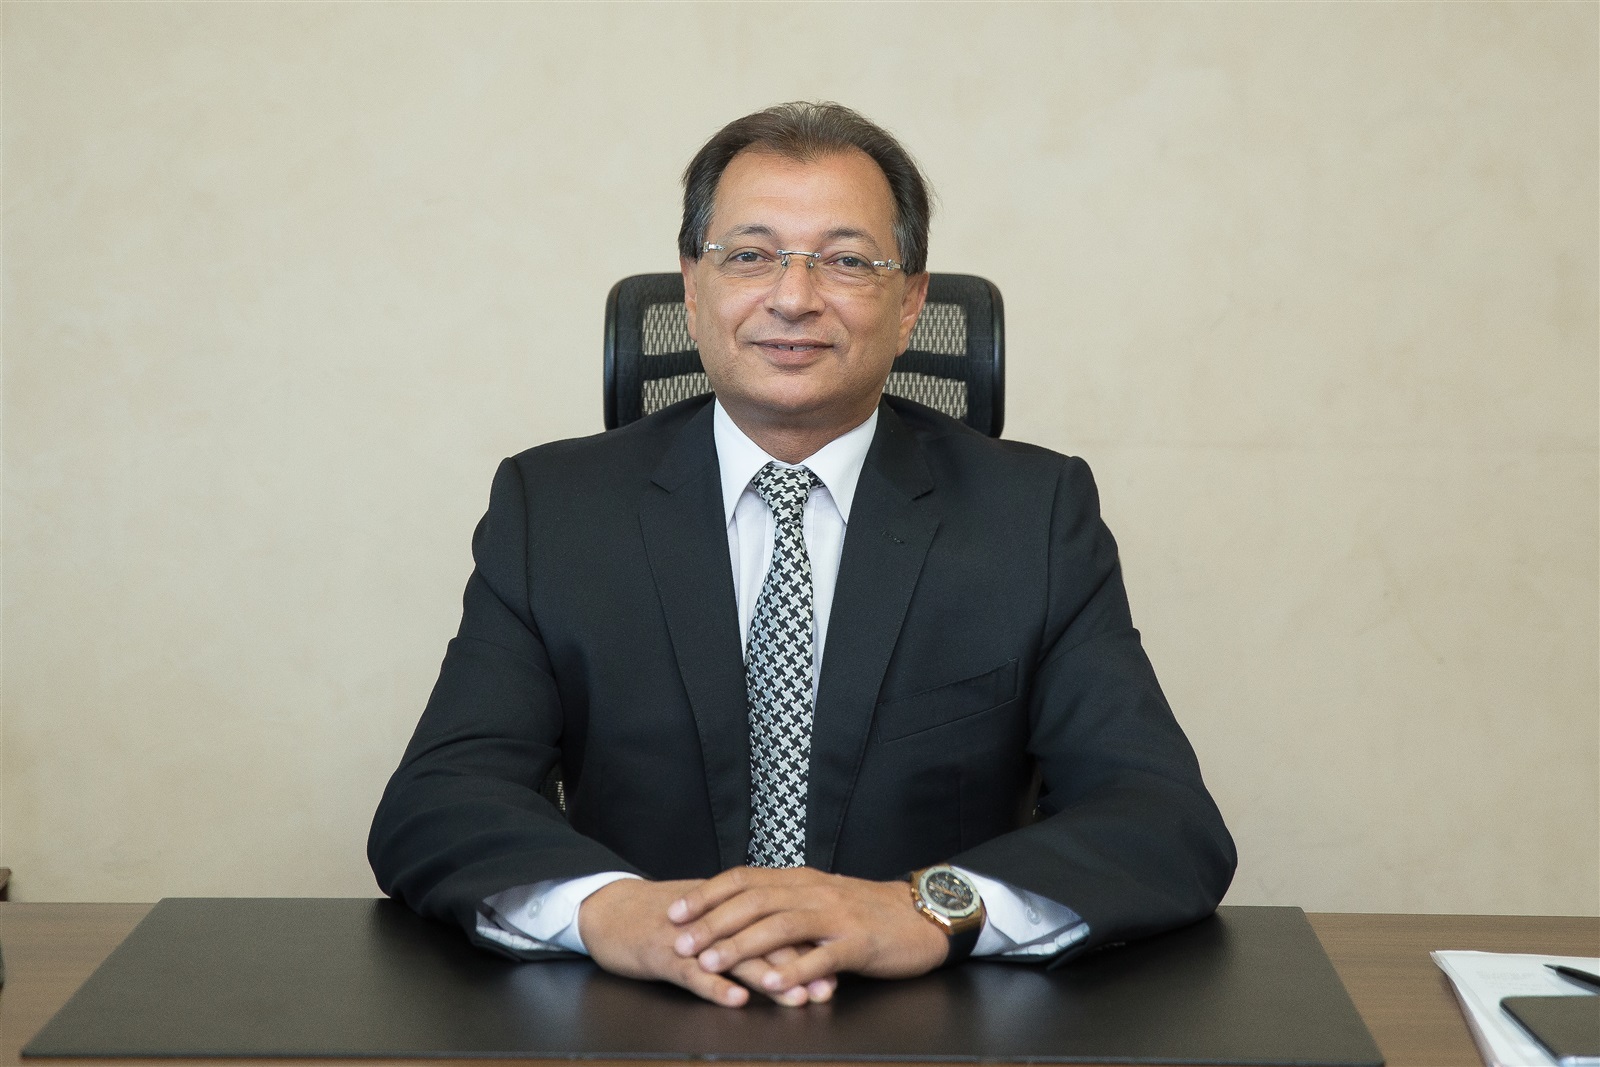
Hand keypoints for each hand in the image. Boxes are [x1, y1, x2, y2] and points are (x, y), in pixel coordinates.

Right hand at [578, 878, 828, 1006]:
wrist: (610, 910)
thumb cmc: (663, 917)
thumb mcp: (709, 917)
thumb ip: (746, 927)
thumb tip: (793, 943)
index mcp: (731, 909)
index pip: (779, 922)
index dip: (811, 943)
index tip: (841, 963)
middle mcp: (716, 920)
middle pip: (766, 941)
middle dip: (801, 965)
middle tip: (829, 986)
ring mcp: (690, 938)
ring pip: (736, 958)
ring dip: (769, 979)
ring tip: (797, 997)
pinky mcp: (663, 955)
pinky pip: (692, 974)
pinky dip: (715, 987)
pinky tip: (736, 1000)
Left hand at [667, 866, 949, 996]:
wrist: (923, 915)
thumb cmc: (867, 912)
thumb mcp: (821, 898)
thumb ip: (784, 903)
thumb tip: (737, 913)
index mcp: (801, 880)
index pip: (744, 879)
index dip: (706, 895)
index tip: (675, 912)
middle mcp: (814, 891)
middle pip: (754, 901)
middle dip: (713, 922)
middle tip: (681, 943)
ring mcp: (837, 916)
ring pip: (781, 925)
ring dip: (741, 945)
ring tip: (712, 963)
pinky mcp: (860, 942)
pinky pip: (822, 956)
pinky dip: (793, 970)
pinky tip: (771, 985)